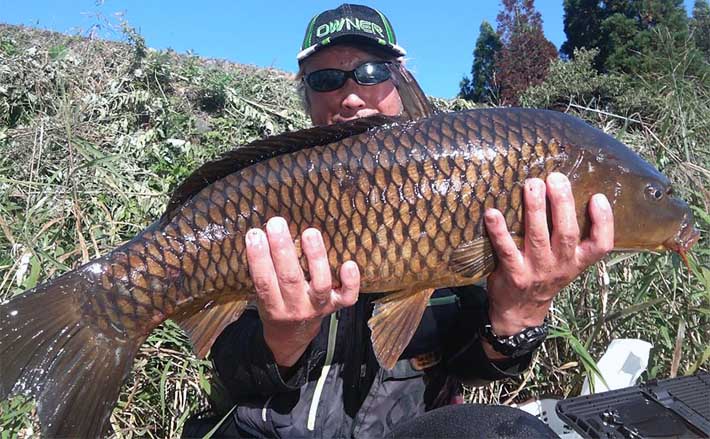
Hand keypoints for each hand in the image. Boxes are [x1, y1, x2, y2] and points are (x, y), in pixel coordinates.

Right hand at [245, 217, 359, 367]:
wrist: (291, 336)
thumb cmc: (275, 306)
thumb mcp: (262, 298)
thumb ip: (262, 274)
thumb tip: (259, 234)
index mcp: (273, 306)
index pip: (264, 282)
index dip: (259, 259)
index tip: (255, 234)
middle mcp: (296, 307)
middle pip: (290, 279)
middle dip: (282, 250)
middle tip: (276, 223)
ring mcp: (318, 307)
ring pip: (320, 284)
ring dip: (316, 257)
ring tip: (310, 232)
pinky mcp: (337, 305)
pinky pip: (347, 297)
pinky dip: (351, 282)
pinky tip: (349, 263)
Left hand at [482, 173, 613, 356]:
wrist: (519, 313)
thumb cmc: (542, 277)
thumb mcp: (564, 263)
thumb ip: (567, 236)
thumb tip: (562, 192)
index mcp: (577, 262)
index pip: (601, 245)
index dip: (603, 222)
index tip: (599, 197)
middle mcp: (560, 266)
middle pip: (567, 233)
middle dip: (562, 203)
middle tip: (556, 178)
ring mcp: (537, 271)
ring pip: (538, 237)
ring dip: (535, 209)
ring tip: (532, 185)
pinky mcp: (513, 275)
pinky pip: (506, 250)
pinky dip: (499, 231)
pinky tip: (492, 213)